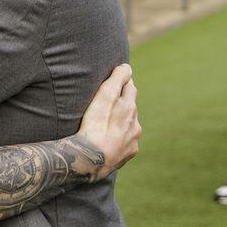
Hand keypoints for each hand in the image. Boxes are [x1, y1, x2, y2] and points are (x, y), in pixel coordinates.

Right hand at [77, 64, 140, 179]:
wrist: (91, 159)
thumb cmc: (94, 126)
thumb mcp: (103, 97)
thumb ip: (116, 80)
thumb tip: (127, 67)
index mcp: (129, 107)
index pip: (129, 87)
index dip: (121, 83)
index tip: (112, 82)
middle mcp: (136, 123)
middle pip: (130, 108)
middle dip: (121, 104)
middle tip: (106, 104)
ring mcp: (133, 140)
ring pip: (129, 126)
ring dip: (120, 123)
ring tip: (105, 125)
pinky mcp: (129, 154)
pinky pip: (126, 142)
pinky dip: (119, 139)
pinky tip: (108, 141)